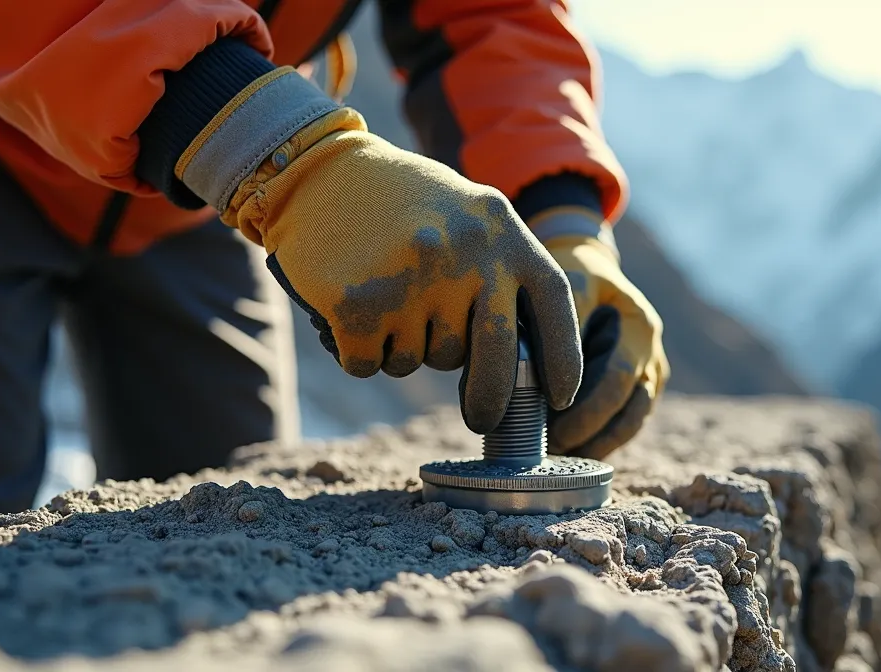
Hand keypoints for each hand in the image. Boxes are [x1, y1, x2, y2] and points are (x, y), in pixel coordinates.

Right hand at [220, 109, 583, 433]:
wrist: (316, 170)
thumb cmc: (400, 200)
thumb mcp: (470, 214)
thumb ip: (502, 270)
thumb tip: (527, 359)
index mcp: (503, 230)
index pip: (554, 305)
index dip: (563, 360)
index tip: (560, 400)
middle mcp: (467, 254)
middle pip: (494, 359)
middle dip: (489, 400)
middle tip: (481, 418)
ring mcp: (413, 280)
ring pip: (423, 360)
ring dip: (405, 347)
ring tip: (385, 295)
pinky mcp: (359, 304)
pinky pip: (370, 363)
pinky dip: (359, 351)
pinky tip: (350, 310)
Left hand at [533, 207, 668, 458]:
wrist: (587, 268)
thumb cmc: (570, 274)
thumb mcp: (562, 285)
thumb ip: (549, 326)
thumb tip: (512, 375)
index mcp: (639, 327)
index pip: (618, 379)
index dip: (587, 411)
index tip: (553, 432)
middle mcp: (652, 354)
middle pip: (631, 410)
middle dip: (590, 435)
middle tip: (551, 452)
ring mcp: (649, 374)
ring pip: (631, 423)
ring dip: (597, 445)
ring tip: (560, 459)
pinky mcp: (636, 389)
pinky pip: (623, 423)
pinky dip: (598, 439)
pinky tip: (567, 451)